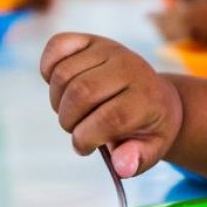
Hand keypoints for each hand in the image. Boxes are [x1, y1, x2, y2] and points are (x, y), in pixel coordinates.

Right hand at [41, 33, 182, 177]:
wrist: (158, 96)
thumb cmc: (149, 127)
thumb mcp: (152, 148)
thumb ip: (136, 160)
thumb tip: (121, 166)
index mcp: (147, 97)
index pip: (109, 118)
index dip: (86, 138)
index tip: (85, 148)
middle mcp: (129, 67)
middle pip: (80, 93)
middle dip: (69, 121)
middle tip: (77, 129)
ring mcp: (110, 50)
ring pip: (63, 74)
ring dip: (58, 101)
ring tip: (73, 112)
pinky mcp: (92, 40)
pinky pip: (57, 46)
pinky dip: (48, 68)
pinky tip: (60, 86)